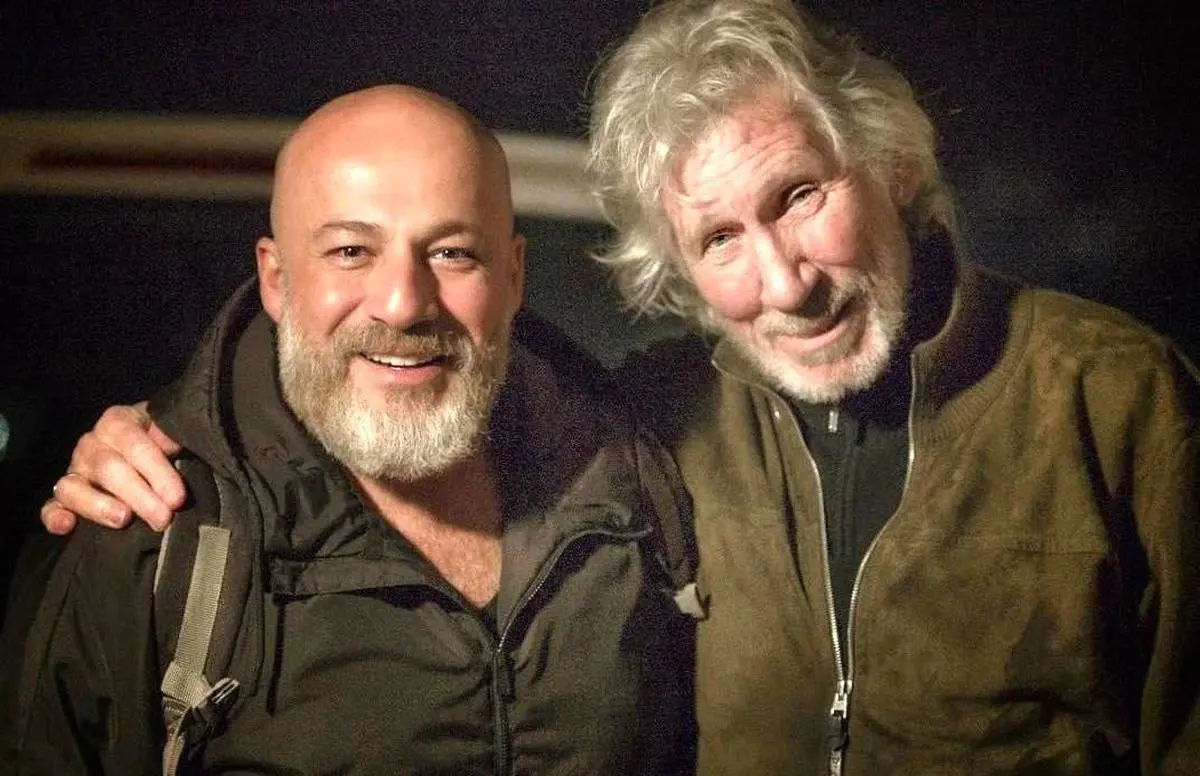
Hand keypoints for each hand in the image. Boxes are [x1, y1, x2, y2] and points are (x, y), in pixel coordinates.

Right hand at [40, 402, 184, 533]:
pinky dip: (54, 516)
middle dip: (139, 496)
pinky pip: (50, 507)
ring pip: (74, 487)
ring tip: (123, 520)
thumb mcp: (172, 432)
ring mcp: (74, 471)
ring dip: (98, 505)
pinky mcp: (62, 498)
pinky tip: (67, 526)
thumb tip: (174, 443)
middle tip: (162, 518)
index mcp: (118, 422)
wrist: (149, 454)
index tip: (177, 498)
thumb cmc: (165, 444)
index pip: (135, 444)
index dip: (157, 472)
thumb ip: (173, 434)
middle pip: (108, 468)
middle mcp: (92, 444)